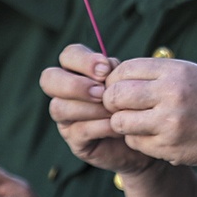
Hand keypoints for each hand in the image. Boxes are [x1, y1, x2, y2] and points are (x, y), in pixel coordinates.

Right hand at [42, 43, 153, 173]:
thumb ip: (116, 72)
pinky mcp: (75, 141)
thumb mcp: (129, 83)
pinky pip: (79, 130)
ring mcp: (66, 118)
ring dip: (90, 108)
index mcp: (79, 72)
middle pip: (49, 79)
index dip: (83, 60)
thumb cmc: (136, 103)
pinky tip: (118, 126)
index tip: (106, 69)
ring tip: (114, 110)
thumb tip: (106, 66)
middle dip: (74, 85)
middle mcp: (66, 94)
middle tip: (101, 91)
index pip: (68, 55)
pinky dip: (100, 126)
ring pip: (60, 108)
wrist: (147, 136)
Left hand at [102, 57, 196, 171]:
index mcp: (177, 71)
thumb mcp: (192, 74)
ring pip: (120, 122)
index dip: (115, 79)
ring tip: (137, 121)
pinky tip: (154, 134)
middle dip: (111, 101)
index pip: (125, 70)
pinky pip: (135, 142)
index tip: (120, 86)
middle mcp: (172, 94)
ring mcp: (170, 123)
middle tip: (119, 106)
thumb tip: (116, 77)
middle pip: (115, 95)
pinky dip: (138, 139)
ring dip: (123, 122)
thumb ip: (158, 74)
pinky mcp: (169, 147)